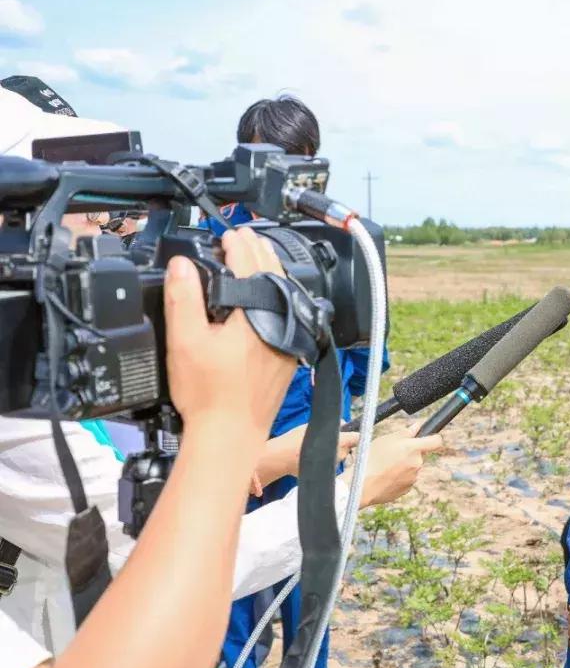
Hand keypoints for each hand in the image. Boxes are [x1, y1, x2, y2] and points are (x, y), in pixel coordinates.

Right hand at [165, 227, 294, 443]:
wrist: (230, 435)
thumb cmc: (208, 395)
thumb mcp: (185, 341)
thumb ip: (184, 299)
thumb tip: (183, 264)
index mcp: (256, 316)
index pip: (251, 267)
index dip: (239, 245)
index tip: (229, 232)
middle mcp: (279, 325)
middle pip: (273, 277)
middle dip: (258, 253)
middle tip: (244, 237)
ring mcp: (288, 342)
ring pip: (285, 295)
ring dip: (270, 272)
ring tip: (257, 258)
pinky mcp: (289, 356)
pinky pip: (288, 314)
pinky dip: (277, 297)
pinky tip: (267, 298)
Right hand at [255, 424, 359, 485]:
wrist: (281, 458)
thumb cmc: (295, 439)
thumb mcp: (312, 426)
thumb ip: (329, 425)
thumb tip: (341, 424)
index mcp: (339, 441)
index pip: (356, 438)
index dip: (354, 435)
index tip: (350, 433)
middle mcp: (339, 455)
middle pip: (347, 448)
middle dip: (340, 444)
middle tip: (326, 439)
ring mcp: (333, 466)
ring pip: (338, 457)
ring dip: (333, 453)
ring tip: (317, 449)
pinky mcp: (325, 473)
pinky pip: (329, 464)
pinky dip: (324, 461)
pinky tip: (313, 457)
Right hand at [360, 423, 442, 506]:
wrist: (362, 485)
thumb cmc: (371, 459)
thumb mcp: (386, 439)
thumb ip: (406, 432)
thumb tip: (417, 427)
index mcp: (413, 448)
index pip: (436, 441)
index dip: (433, 438)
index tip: (427, 438)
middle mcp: (417, 463)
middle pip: (420, 455)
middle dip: (410, 453)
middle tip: (393, 453)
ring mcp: (413, 478)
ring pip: (412, 467)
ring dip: (404, 465)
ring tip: (385, 466)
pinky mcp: (407, 489)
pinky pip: (406, 479)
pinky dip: (399, 477)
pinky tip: (385, 476)